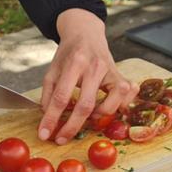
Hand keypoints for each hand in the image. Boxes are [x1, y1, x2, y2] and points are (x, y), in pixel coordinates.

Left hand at [38, 9, 138, 144]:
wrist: (86, 33)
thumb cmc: (68, 54)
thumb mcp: (52, 70)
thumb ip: (48, 94)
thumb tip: (48, 118)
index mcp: (74, 63)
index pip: (61, 97)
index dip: (52, 119)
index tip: (44, 134)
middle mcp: (95, 67)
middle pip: (85, 105)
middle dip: (72, 127)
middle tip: (62, 139)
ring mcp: (111, 71)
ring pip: (111, 104)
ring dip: (97, 117)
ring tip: (88, 116)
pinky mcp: (121, 76)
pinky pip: (126, 97)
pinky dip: (119, 107)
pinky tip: (108, 107)